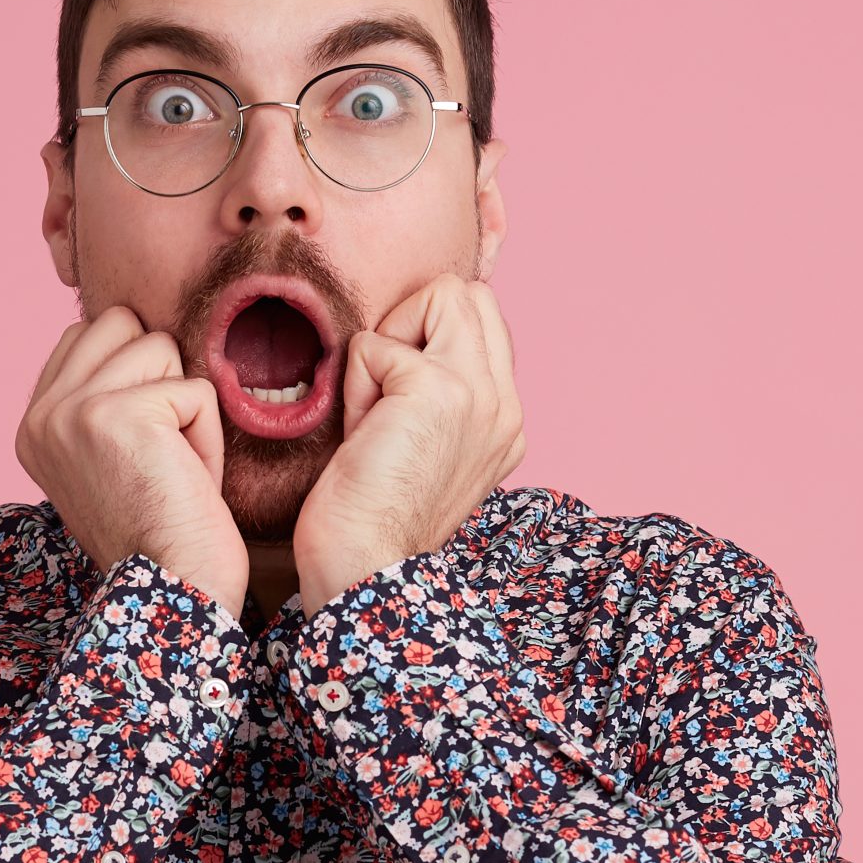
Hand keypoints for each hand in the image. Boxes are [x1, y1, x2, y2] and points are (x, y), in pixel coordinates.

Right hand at [16, 305, 248, 619]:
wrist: (173, 594)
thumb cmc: (161, 532)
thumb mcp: (109, 456)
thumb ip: (103, 397)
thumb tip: (134, 329)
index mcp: (33, 424)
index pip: (88, 333)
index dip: (136, 374)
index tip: (142, 445)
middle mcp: (43, 414)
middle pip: (123, 324)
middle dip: (160, 377)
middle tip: (161, 452)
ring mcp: (74, 411)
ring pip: (161, 348)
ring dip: (186, 409)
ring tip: (175, 469)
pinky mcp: (118, 415)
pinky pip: (195, 390)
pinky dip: (207, 437)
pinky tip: (189, 482)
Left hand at [293, 275, 525, 607]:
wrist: (365, 568)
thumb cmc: (373, 516)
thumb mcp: (423, 446)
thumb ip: (435, 396)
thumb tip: (402, 344)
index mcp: (507, 421)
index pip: (483, 323)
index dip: (427, 337)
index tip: (397, 399)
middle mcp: (507, 404)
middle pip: (470, 294)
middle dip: (414, 323)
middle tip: (386, 390)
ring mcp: (480, 393)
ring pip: (439, 295)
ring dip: (389, 344)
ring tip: (377, 411)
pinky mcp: (438, 390)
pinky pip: (375, 343)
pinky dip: (355, 382)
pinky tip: (361, 433)